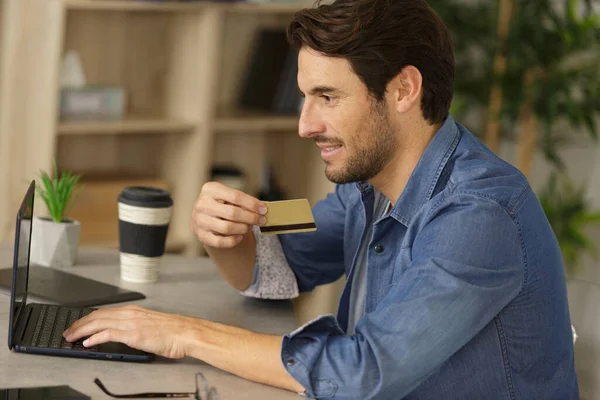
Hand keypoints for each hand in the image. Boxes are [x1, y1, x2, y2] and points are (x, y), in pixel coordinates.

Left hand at [62, 305, 194, 358]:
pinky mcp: (133, 333)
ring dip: (82, 330)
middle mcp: (130, 313)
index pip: (103, 312)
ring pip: (99, 323)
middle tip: (68, 331)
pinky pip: (109, 333)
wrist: (185, 333)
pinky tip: (88, 342)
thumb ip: (135, 327)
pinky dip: (96, 337)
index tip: (78, 324)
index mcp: (134, 311)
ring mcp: (131, 323)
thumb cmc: (172, 331)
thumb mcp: (150, 325)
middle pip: (97, 316)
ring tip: (72, 337)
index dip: (87, 318)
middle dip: (79, 324)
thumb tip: (122, 334)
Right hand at [192, 182, 266, 248]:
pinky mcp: (201, 235)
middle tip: (261, 220)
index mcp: (210, 189)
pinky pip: (220, 242)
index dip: (252, 204)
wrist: (204, 216)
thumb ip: (244, 201)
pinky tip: (240, 236)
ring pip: (227, 228)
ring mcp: (199, 220)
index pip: (236, 196)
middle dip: (251, 218)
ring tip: (249, 227)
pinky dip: (233, 240)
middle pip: (233, 213)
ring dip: (243, 228)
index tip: (264, 210)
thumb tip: (262, 209)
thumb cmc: (221, 204)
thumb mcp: (230, 197)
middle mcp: (202, 204)